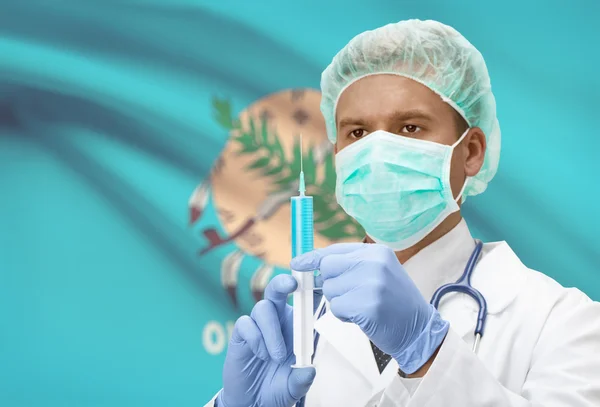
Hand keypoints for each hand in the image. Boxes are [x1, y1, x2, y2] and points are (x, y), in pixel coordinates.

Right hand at [218, 275, 315, 406]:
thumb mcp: (295, 387)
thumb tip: (309, 371)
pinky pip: (246, 324)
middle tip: (292, 284)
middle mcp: (277, 319)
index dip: (308, 286)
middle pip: (278, 289)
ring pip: (263, 307)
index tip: (316, 280)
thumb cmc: (278, 387)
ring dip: (272, 331)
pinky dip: (255, 338)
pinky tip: (261, 354)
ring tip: (275, 357)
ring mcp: (258, 325)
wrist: (254, 401)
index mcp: (296, 324)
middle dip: (284, 282)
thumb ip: (302, 379)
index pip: (303, 300)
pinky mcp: (241, 334)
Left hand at [290, 243, 448, 373]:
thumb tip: (314, 266)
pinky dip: (344, 316)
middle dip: (331, 284)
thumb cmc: (394, 303)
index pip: (335, 249)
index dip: (313, 258)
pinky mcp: (368, 305)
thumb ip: (351, 265)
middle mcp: (374, 263)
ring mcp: (372, 283)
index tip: (297, 263)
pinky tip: (362, 317)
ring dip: (339, 302)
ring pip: (330, 289)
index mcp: (377, 251)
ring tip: (362, 306)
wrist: (419, 329)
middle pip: (328, 268)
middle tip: (350, 295)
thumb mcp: (378, 273)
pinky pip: (337, 308)